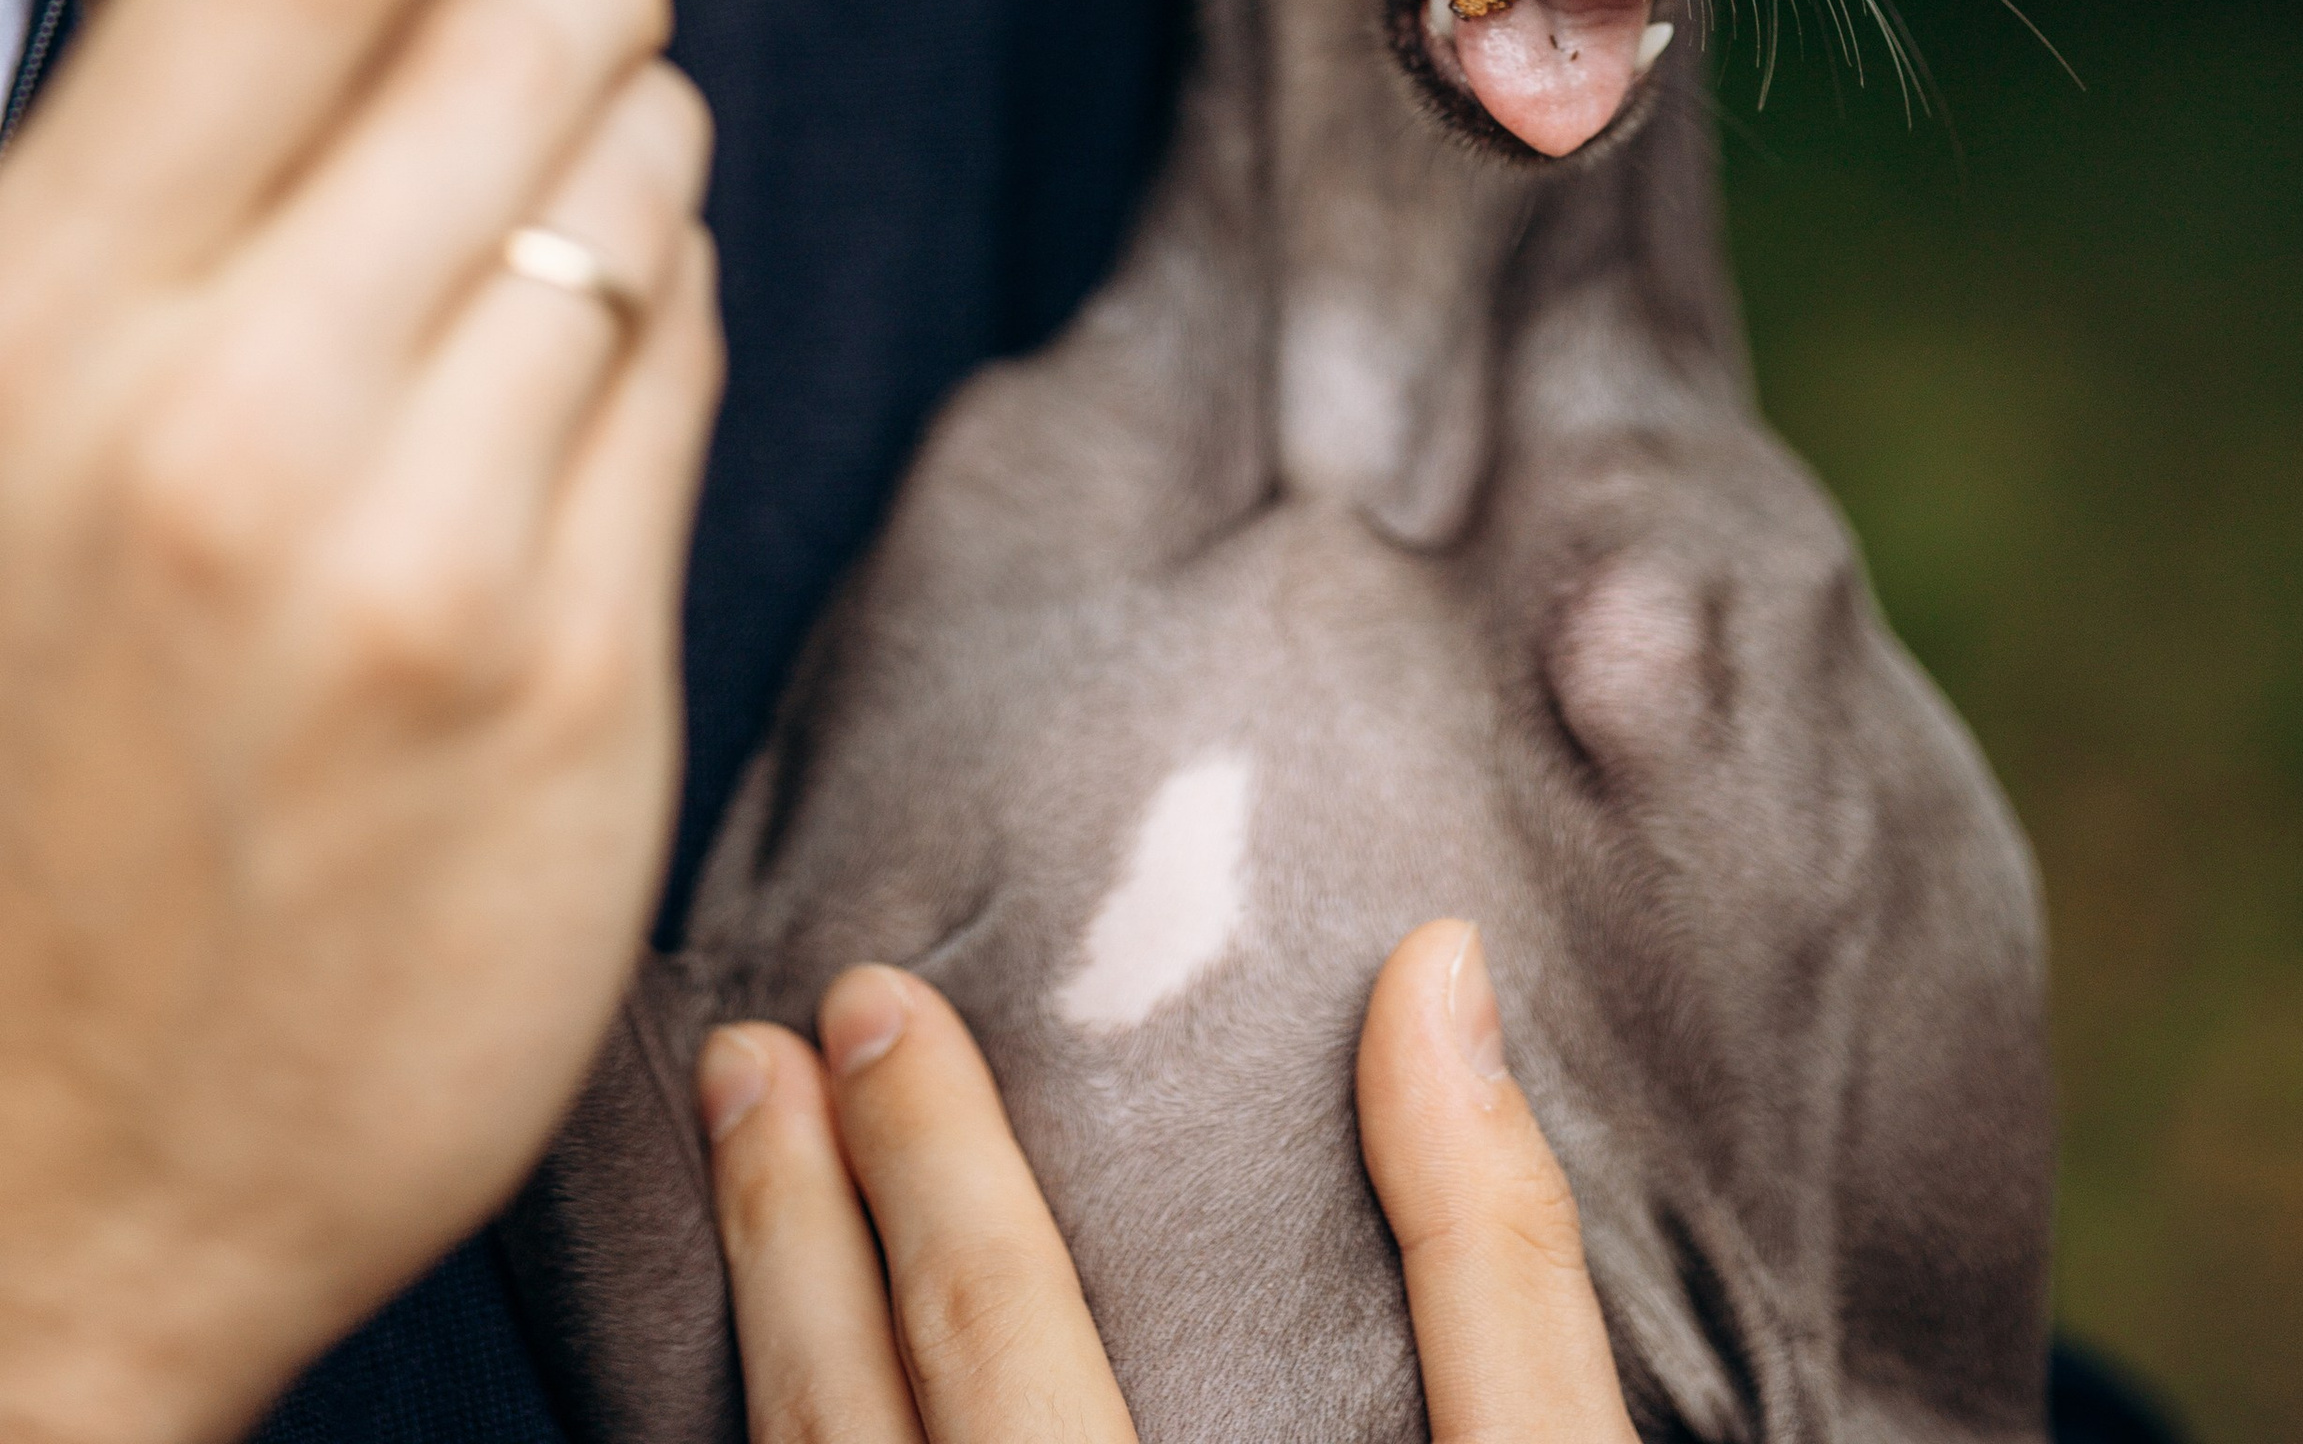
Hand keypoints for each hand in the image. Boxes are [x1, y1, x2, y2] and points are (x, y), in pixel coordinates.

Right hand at [0, 0, 723, 1443]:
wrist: (31, 1193)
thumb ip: (148, 171)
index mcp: (43, 313)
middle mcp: (236, 415)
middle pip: (550, 10)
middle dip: (551, 8)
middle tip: (503, 72)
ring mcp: (430, 553)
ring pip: (652, 170)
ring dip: (610, 170)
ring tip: (505, 267)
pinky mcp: (579, 679)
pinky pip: (688, 355)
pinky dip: (644, 330)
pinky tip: (544, 416)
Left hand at [700, 921, 1639, 1439]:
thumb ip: (1499, 1270)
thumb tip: (1435, 968)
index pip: (992, 1345)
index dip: (921, 1165)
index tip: (870, 1006)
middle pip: (853, 1441)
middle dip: (796, 1234)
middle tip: (753, 1060)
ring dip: (763, 1349)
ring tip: (740, 1182)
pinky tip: (774, 1396)